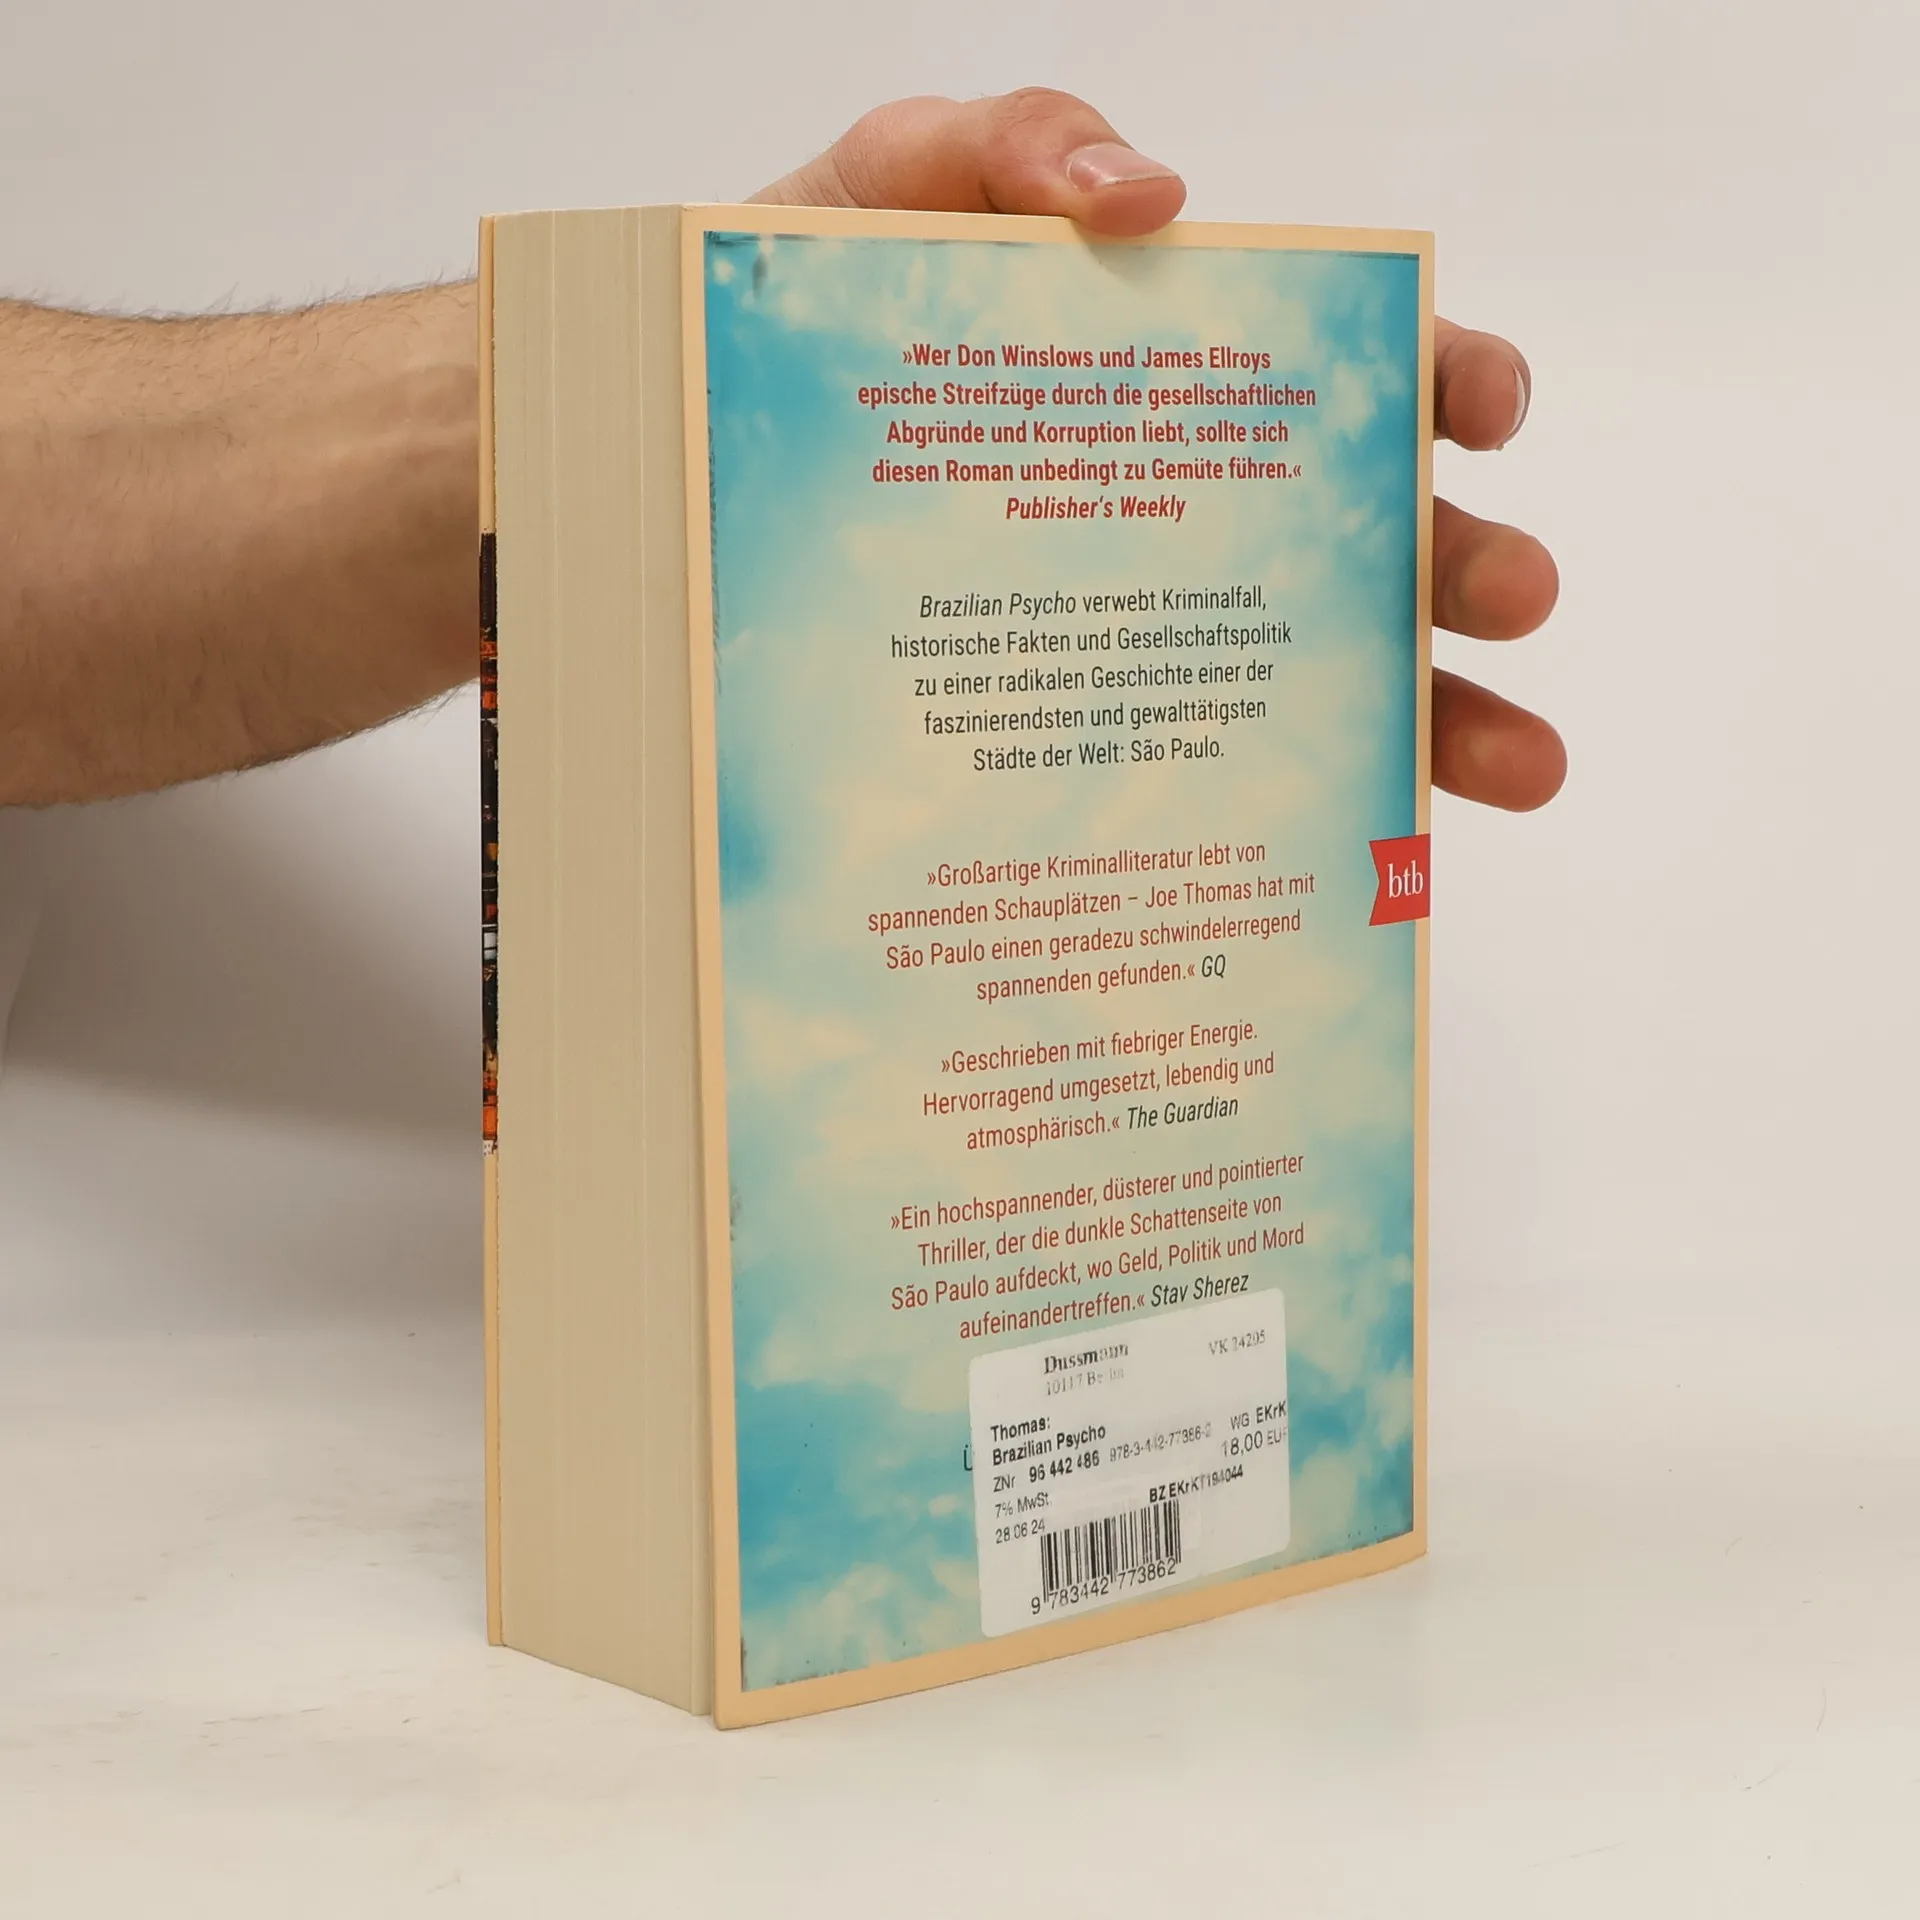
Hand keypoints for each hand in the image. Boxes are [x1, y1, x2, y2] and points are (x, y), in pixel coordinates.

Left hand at [753, 90, 1564, 812]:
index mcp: (1196, 377)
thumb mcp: (897, 184)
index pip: (1361, 369)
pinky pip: (1219, 781)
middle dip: (1471, 562)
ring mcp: (1159, 628)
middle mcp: (1210, 511)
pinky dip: (1304, 818)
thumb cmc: (817, 302)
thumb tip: (1157, 194)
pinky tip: (1360, 860)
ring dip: (1451, 721)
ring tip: (1517, 768)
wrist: (699, 442)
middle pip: (1383, 535)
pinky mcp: (1096, 726)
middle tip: (1513, 591)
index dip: (1450, 378)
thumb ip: (1015, 144)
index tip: (1479, 412)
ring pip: (1341, 680)